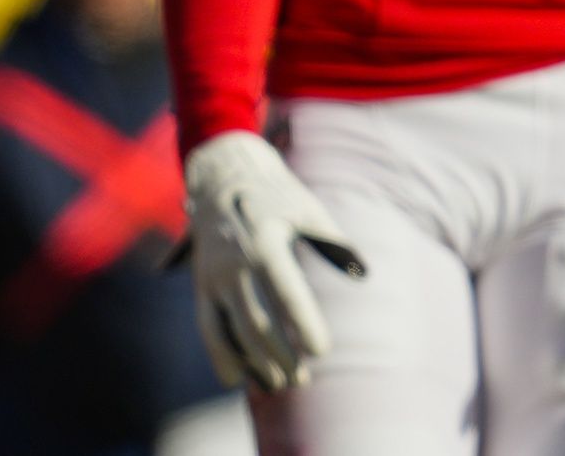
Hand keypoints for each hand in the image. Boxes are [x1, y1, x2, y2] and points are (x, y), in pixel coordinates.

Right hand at [179, 132, 364, 390]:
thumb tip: (363, 272)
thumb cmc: (277, 197)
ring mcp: (212, 279)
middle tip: (303, 379)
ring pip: (228, 332)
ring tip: (277, 384)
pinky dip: (221, 356)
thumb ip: (334, 242)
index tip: (322, 351)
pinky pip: (207, 329)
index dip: (304, 325)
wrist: (221, 179)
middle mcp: (235, 265)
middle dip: (280, 355)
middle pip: (257, 323)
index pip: (287, 294)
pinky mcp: (200, 287)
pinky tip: (239, 378)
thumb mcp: (308, 210)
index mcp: (266, 244)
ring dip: (252, 363)